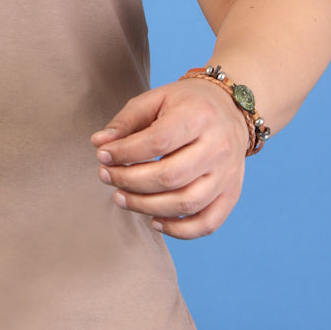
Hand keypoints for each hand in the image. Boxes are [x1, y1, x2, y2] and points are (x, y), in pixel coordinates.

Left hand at [91, 79, 250, 238]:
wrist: (231, 109)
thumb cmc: (186, 104)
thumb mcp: (156, 99)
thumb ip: (126, 121)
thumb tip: (99, 143)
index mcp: (199, 116)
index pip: (158, 142)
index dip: (125, 152)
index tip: (102, 155)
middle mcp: (218, 147)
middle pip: (170, 176)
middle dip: (129, 181)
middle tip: (106, 176)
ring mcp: (227, 174)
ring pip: (186, 203)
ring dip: (146, 206)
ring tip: (120, 198)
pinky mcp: (232, 194)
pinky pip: (208, 223)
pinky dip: (179, 230)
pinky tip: (153, 221)